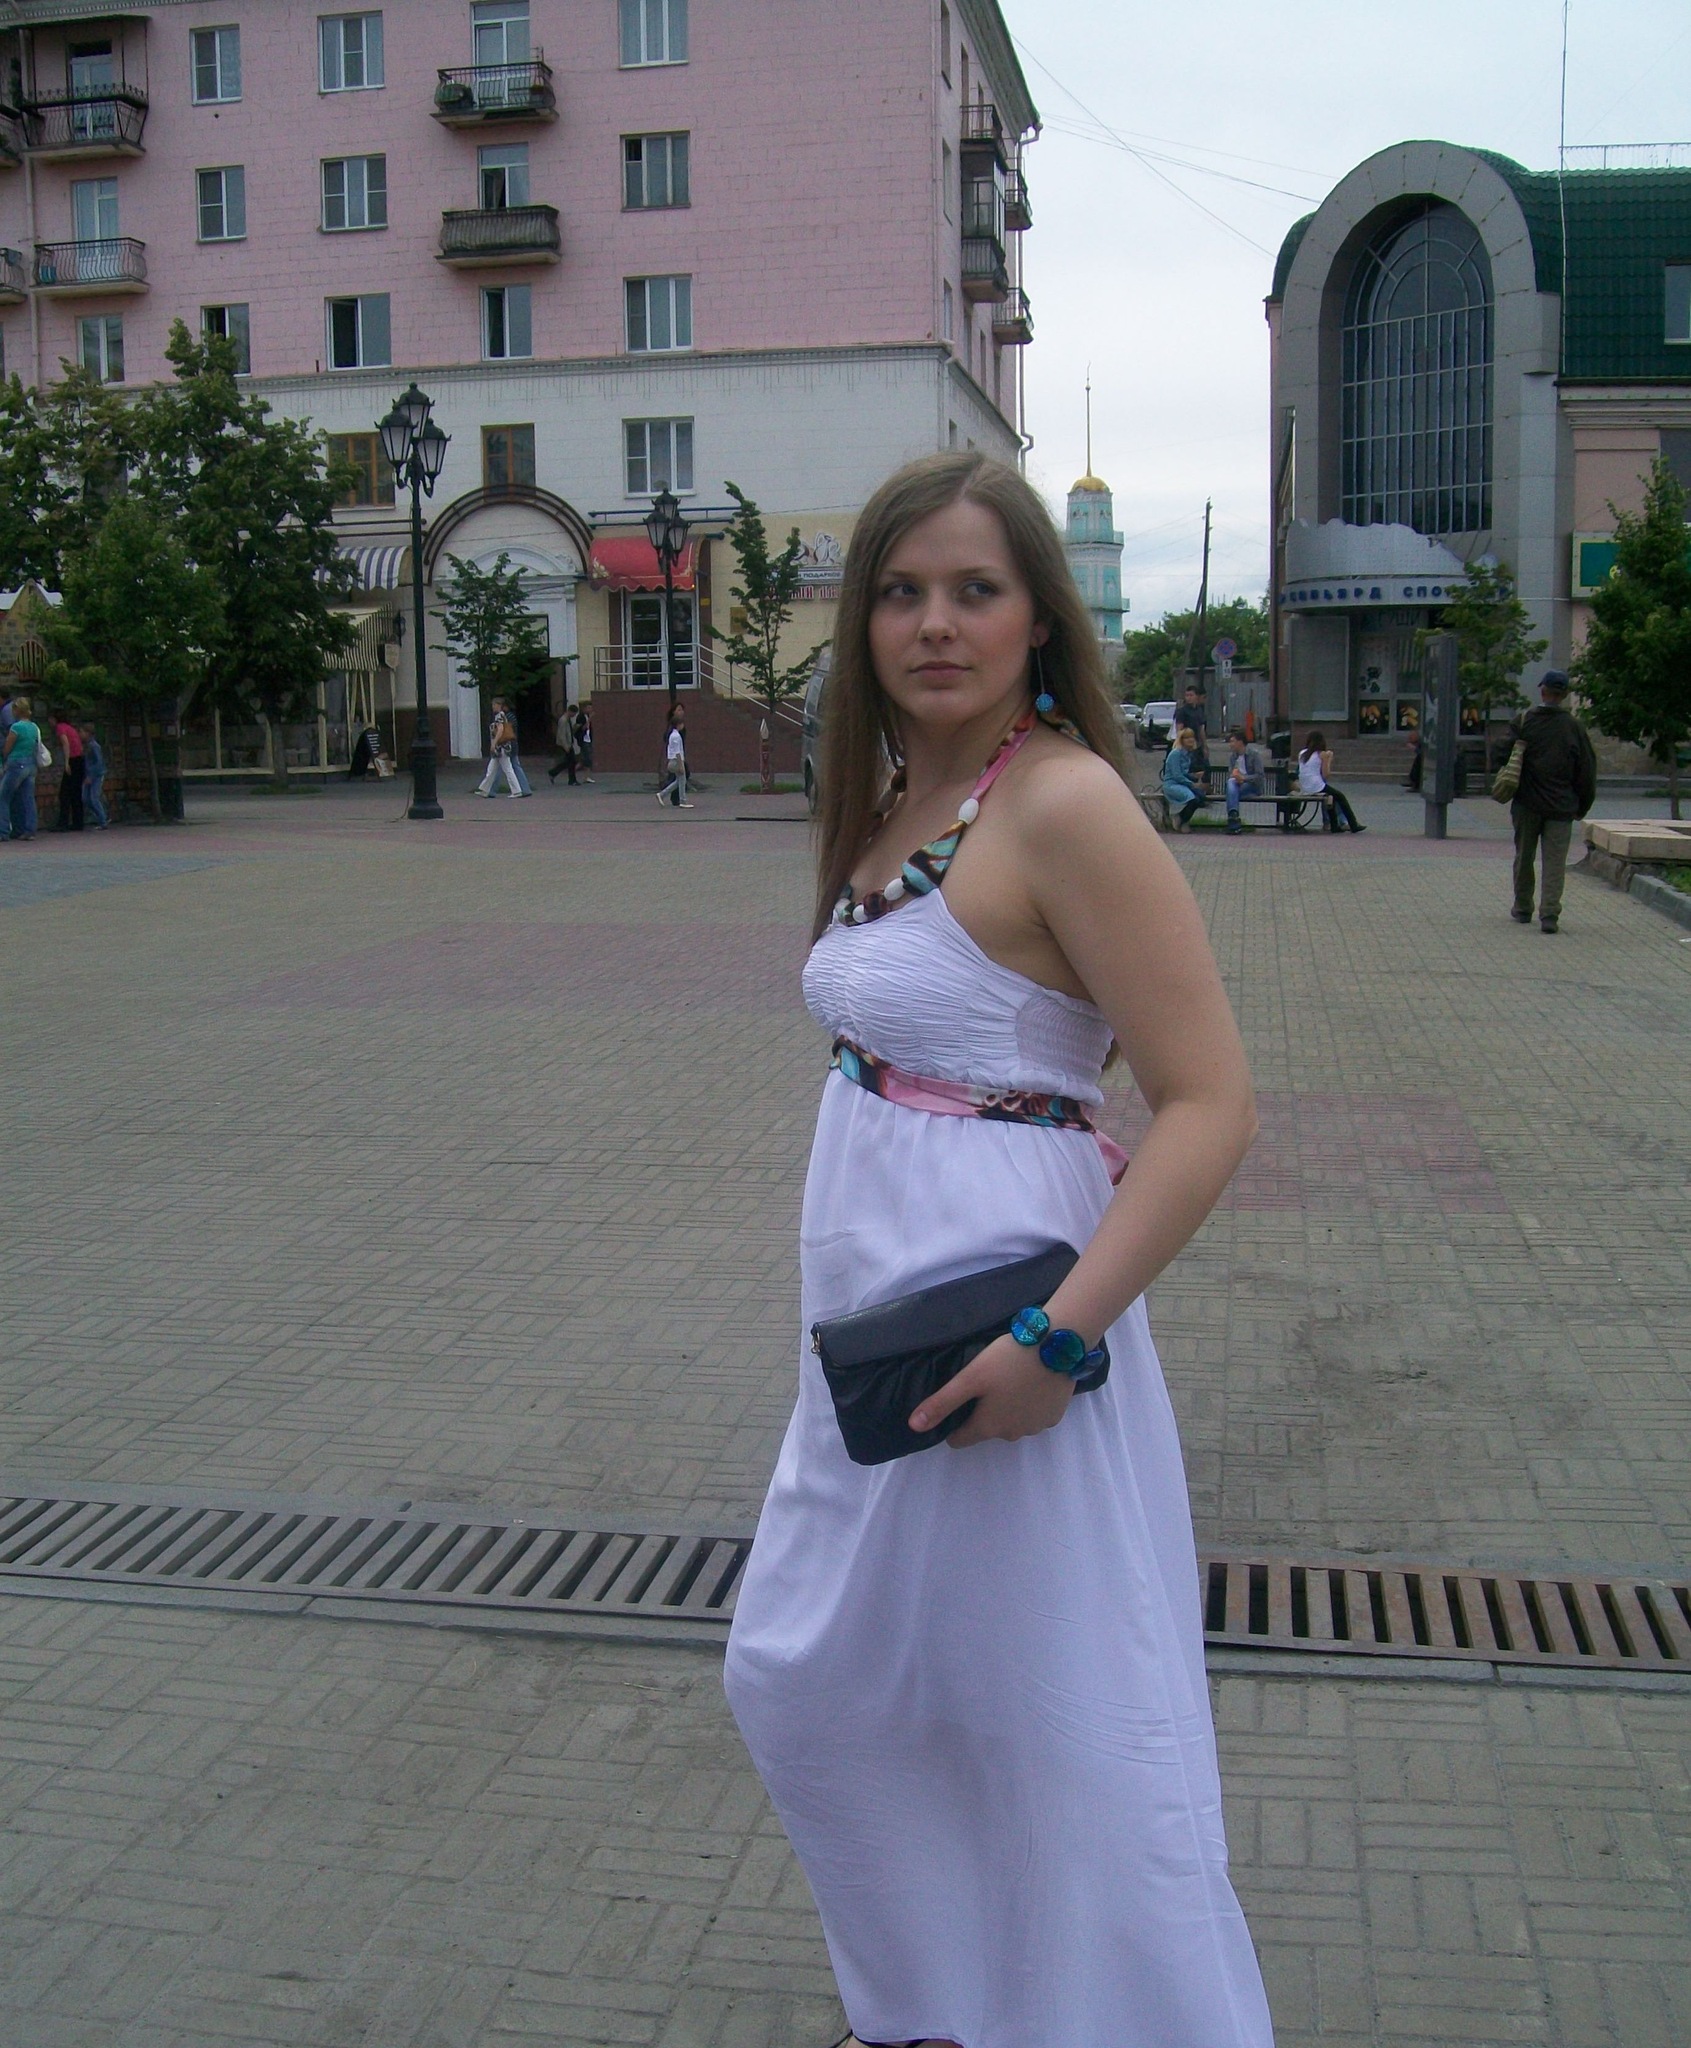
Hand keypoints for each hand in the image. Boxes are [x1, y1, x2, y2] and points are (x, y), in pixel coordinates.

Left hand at [910, 1331, 1074, 1449]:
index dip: (953, 1423)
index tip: (958, 1401)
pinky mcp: (1054, 1416)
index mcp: (988, 1427)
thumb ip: (942, 1403)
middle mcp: (1012, 1434)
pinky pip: (1033, 1415)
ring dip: (1007, 1407)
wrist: (1056, 1345)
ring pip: (1011, 1422)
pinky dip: (1028, 1403)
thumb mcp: (970, 1378)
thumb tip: (914, 1427)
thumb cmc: (1008, 1360)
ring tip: (1009, 1378)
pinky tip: (1030, 1381)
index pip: (959, 1440)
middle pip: (987, 1429)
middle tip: (986, 1381)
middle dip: (983, 1411)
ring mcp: (1036, 1427)